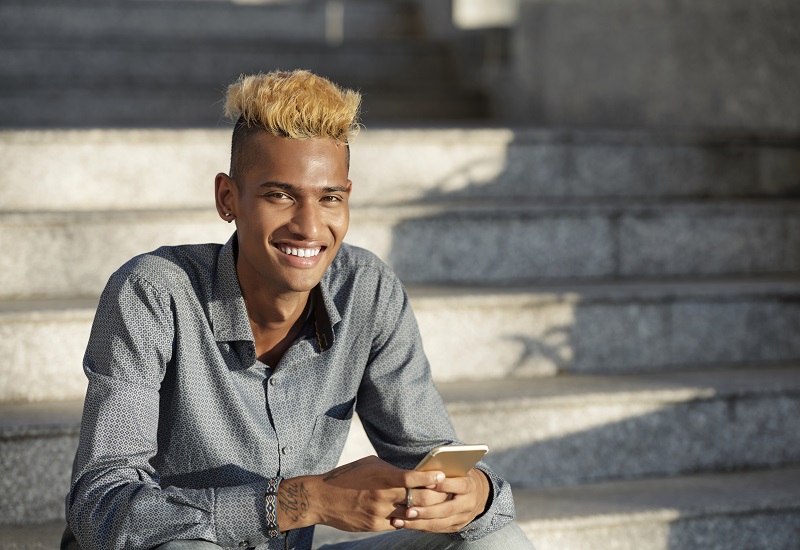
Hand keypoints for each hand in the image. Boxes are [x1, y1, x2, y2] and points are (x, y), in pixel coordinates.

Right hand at [276, 456, 445, 532]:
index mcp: (382, 477)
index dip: (430, 478)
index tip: (443, 475)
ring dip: (424, 512)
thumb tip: (412, 472)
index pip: (412, 478)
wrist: (322, 498)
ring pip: (410, 515)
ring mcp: (378, 513)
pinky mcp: (373, 526)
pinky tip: (416, 517)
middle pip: (417, 500)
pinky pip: (397, 524)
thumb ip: (391, 469)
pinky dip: (407, 520)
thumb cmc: (348, 476)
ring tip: (437, 507)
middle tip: (447, 493)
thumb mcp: (370, 464)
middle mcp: (382, 496)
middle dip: (435, 497)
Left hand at [391, 468, 489, 532]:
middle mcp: (467, 504)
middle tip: (408, 510)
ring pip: (440, 523)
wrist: (480, 494)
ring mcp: (462, 518)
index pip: (456, 485)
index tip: (425, 483)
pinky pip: (437, 529)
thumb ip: (445, 469)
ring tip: (401, 521)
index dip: (441, 485)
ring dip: (419, 523)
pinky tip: (405, 524)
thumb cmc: (461, 476)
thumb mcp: (458, 469)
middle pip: (446, 509)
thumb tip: (426, 468)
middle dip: (426, 511)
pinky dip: (420, 527)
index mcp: (469, 485)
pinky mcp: (455, 526)